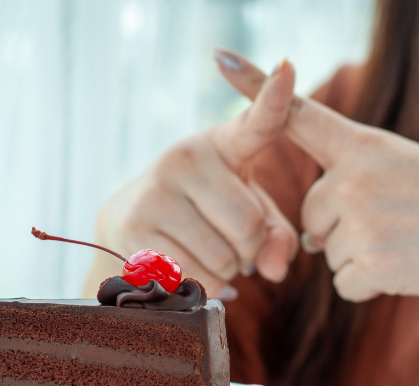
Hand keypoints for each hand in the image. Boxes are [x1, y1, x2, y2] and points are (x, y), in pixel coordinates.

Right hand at [86, 50, 299, 298]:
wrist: (129, 223)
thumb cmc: (207, 215)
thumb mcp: (249, 214)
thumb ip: (276, 236)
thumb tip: (274, 270)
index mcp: (223, 144)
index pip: (257, 122)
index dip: (275, 97)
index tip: (288, 67)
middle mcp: (186, 156)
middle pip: (249, 227)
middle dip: (248, 251)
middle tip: (230, 245)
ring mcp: (155, 188)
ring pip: (222, 258)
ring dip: (225, 272)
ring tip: (205, 252)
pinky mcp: (132, 224)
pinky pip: (192, 275)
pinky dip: (200, 285)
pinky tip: (185, 266)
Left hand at [217, 52, 418, 301]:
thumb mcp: (398, 166)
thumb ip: (347, 184)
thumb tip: (307, 238)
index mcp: (361, 147)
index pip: (300, 114)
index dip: (257, 85)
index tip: (220, 53)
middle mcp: (354, 179)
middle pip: (311, 218)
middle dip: (342, 229)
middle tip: (397, 218)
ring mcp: (363, 222)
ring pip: (327, 254)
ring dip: (361, 256)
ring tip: (408, 238)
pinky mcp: (374, 264)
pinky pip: (344, 283)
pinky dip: (371, 282)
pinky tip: (406, 263)